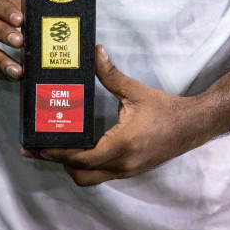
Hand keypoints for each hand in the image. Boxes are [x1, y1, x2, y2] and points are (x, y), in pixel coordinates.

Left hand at [22, 46, 204, 185]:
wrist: (191, 126)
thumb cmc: (164, 109)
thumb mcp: (135, 91)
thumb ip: (112, 74)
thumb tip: (95, 52)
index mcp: (121, 145)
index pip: (82, 157)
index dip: (58, 153)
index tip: (38, 146)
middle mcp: (122, 164)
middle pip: (81, 176)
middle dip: (59, 163)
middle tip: (40, 146)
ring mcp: (126, 170)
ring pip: (91, 178)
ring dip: (72, 166)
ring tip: (55, 147)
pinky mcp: (130, 170)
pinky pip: (102, 173)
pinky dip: (86, 165)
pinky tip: (78, 148)